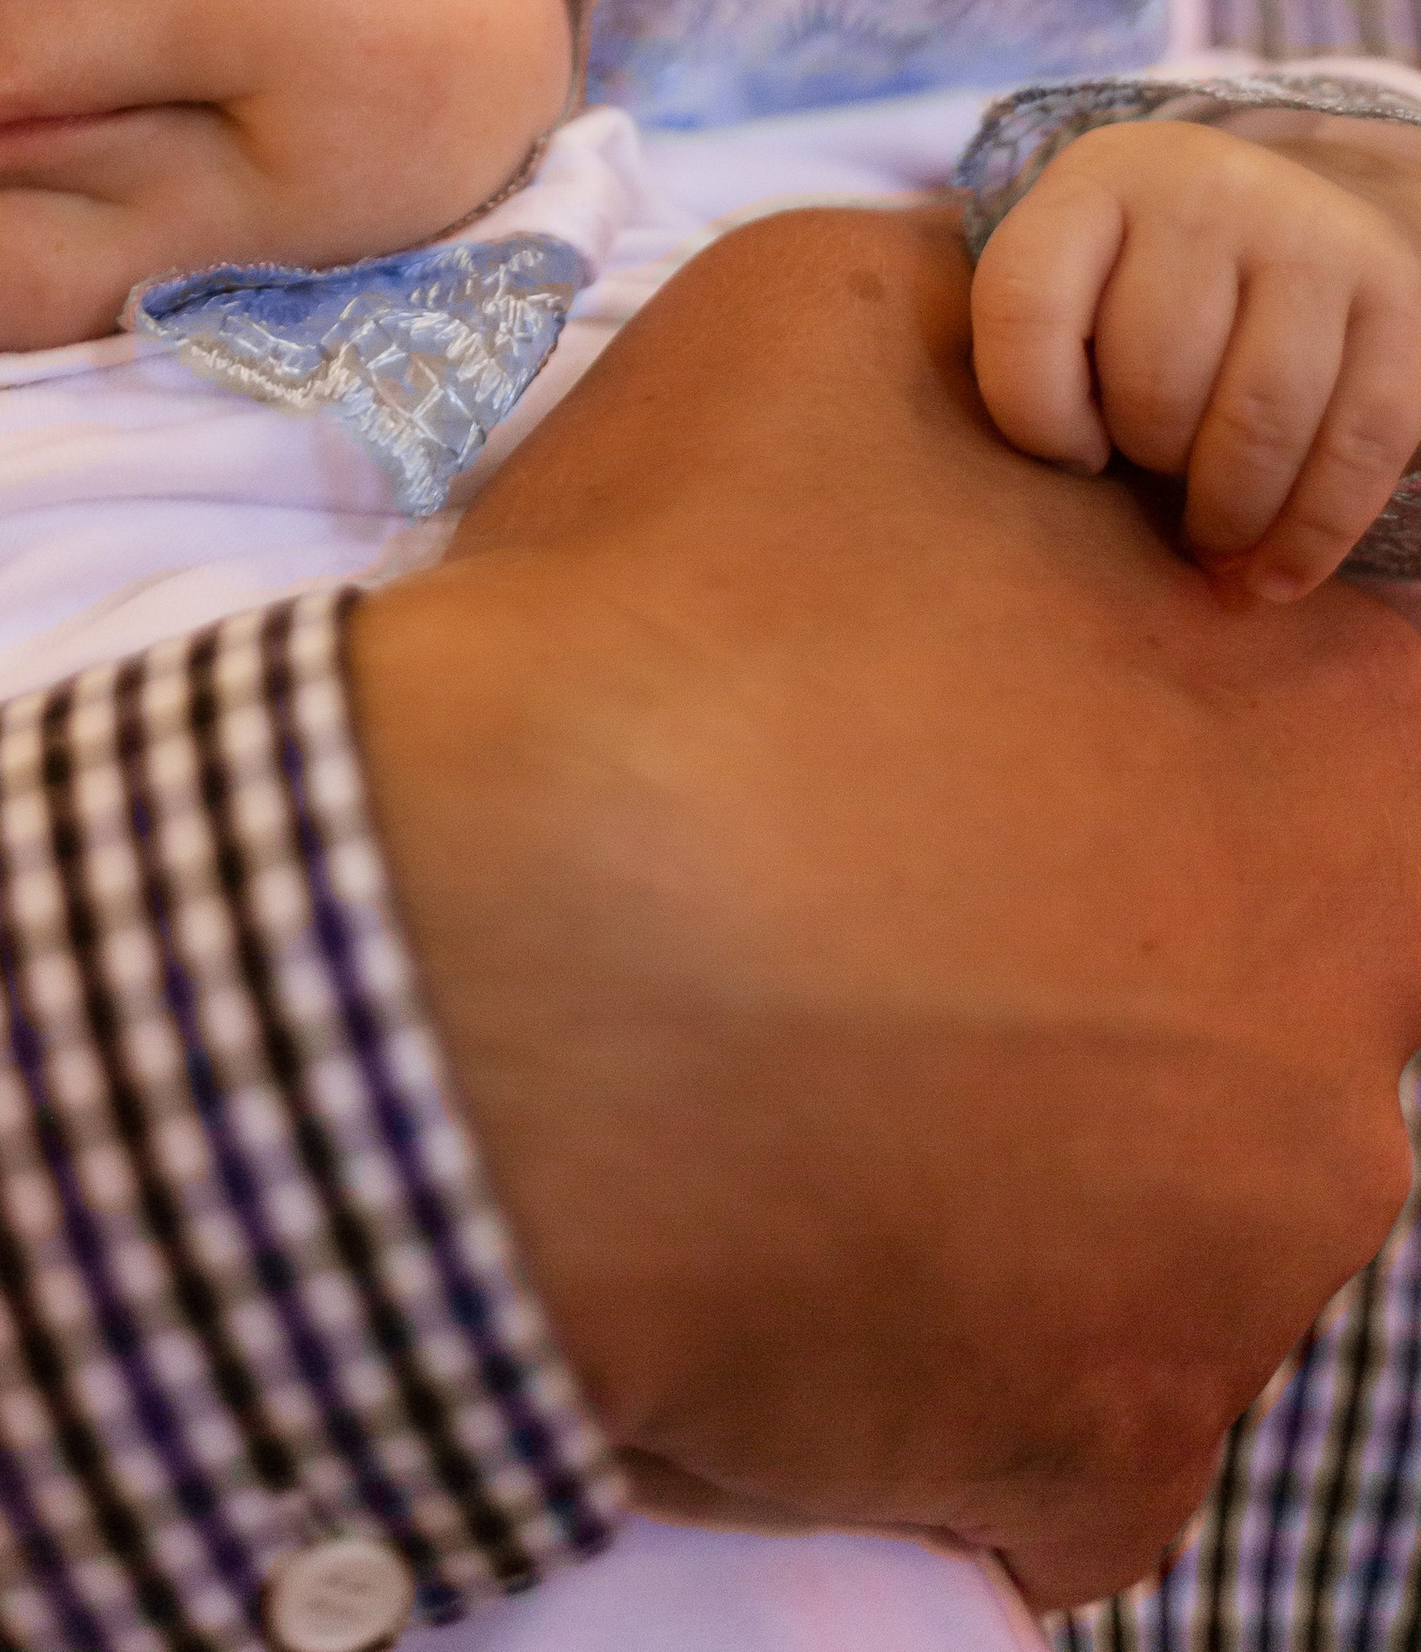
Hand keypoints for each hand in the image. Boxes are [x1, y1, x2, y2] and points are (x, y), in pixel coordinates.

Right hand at [347, 206, 1420, 1610]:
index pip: (1359, 732)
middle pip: (1261, 977)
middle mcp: (1350, 1053)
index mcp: (1342, 772)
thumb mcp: (823, 317)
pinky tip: (795, 1223)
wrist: (456, 968)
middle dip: (1095, 927)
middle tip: (877, 881)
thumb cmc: (658, 627)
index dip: (1174, 701)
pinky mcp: (1105, 1470)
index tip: (1023, 708)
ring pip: (1169, 1197)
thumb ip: (990, 339)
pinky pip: (1072, 1406)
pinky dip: (956, 1334)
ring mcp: (1244, 1291)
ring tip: (799, 1059)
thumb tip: (1020, 381)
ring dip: (1024, 1133)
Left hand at [975, 116, 1420, 597]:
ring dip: (1226, 512)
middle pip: (1154, 378)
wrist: (1305, 205)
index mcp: (1099, 175)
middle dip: (1147, 458)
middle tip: (1155, 472)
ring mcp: (1315, 237)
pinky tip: (1274, 575)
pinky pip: (1358, 447)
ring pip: (1257, 422)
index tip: (1068, 449)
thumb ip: (1042, 347)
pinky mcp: (1400, 300)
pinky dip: (1312, 534)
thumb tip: (1061, 487)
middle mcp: (1209, 188)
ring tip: (1211, 535)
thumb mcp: (1077, 268)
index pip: (1024, 306)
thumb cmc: (1154, 275)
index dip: (1032, 414)